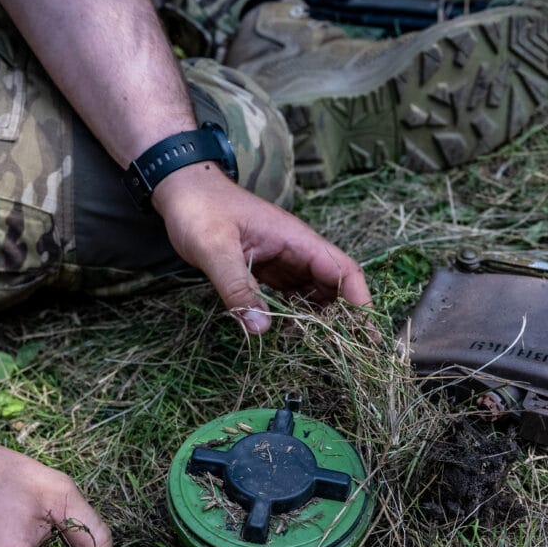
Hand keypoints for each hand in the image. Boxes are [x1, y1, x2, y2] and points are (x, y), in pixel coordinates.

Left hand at [152, 165, 371, 334]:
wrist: (181, 190)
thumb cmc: (199, 210)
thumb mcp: (214, 249)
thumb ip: (237, 288)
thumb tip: (260, 330)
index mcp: (296, 239)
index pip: (343, 270)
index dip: (359, 301)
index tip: (367, 334)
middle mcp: (296, 250)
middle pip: (335, 286)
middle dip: (347, 318)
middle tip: (352, 356)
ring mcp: (283, 260)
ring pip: (316, 292)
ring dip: (324, 319)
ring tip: (329, 353)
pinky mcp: (267, 269)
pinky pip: (293, 294)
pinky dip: (300, 314)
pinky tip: (297, 336)